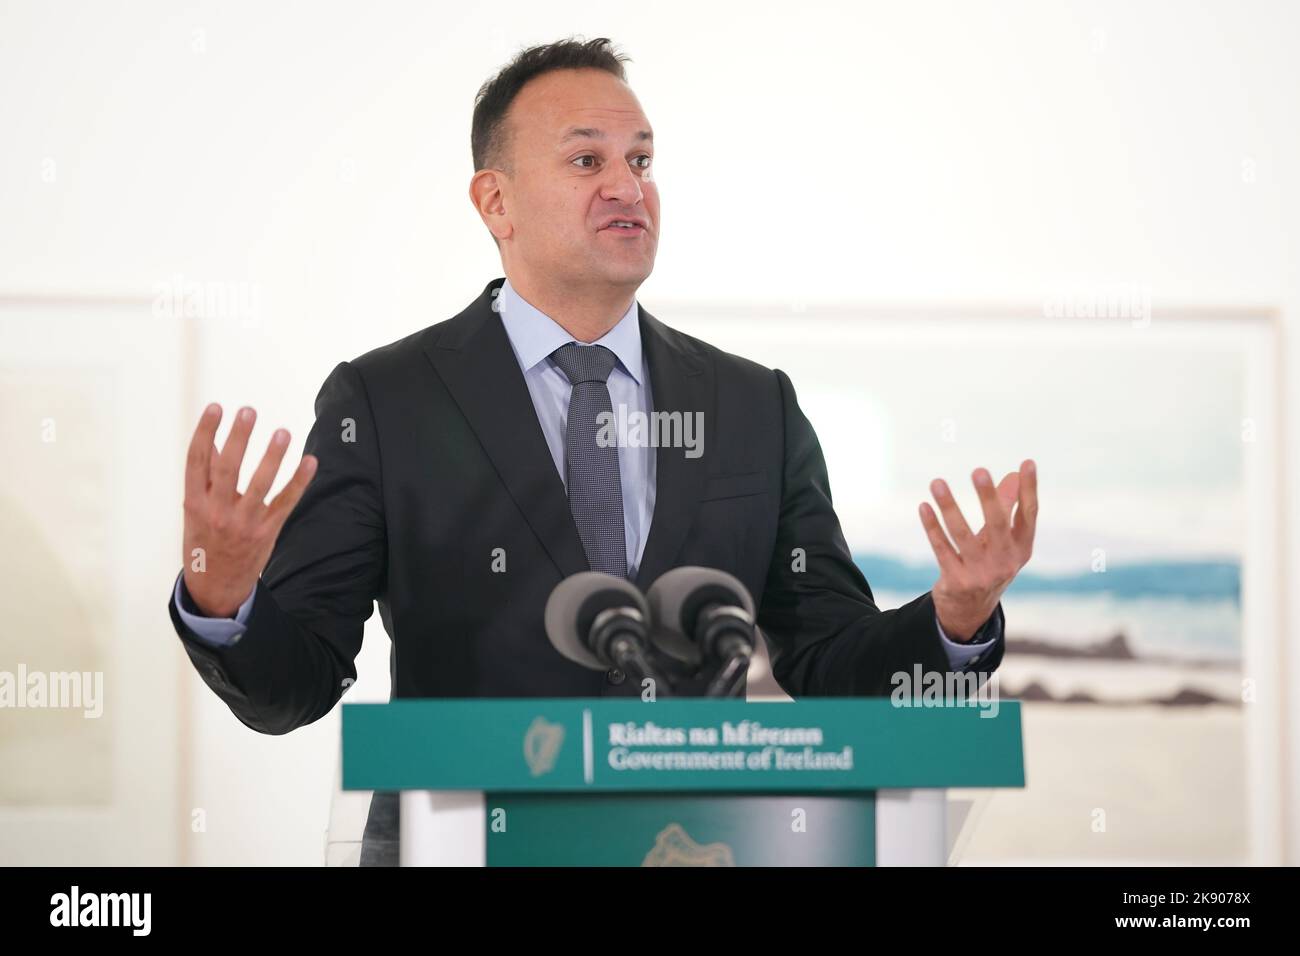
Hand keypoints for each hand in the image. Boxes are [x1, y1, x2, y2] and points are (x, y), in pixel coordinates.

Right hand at [181, 404, 316, 616]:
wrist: (215, 586)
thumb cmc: (204, 540)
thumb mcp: (194, 511)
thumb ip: (204, 478)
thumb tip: (211, 439)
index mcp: (194, 503)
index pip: (196, 462)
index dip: (205, 433)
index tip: (216, 408)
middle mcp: (216, 512)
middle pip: (227, 468)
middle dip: (238, 438)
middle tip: (248, 411)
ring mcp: (243, 523)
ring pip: (260, 485)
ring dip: (272, 457)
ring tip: (282, 432)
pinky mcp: (267, 531)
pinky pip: (285, 503)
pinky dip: (299, 482)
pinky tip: (310, 462)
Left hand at [918, 459, 1037, 640]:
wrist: (970, 610)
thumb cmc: (989, 563)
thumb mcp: (1003, 541)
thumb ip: (1007, 508)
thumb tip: (1014, 473)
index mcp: (1022, 548)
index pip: (1029, 515)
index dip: (1029, 489)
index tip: (1028, 462)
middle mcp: (1005, 561)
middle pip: (997, 524)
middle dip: (987, 497)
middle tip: (978, 470)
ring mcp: (980, 573)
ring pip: (962, 534)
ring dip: (949, 507)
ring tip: (936, 482)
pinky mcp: (956, 580)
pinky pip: (941, 548)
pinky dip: (932, 527)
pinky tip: (924, 506)